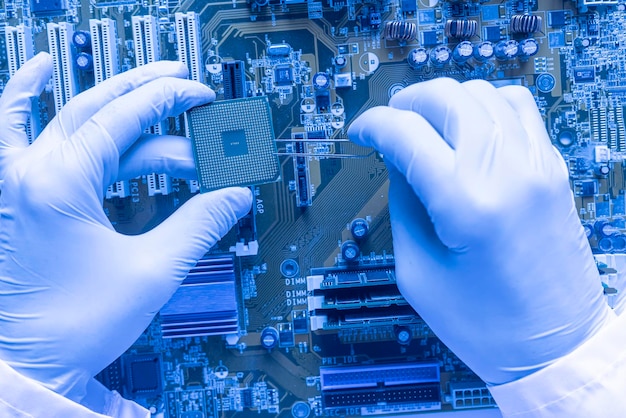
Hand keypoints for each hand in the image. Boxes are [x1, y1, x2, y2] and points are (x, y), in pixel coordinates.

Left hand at [0, 53, 251, 401]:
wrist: (23, 363)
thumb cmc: (71, 326)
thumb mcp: (149, 273)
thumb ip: (198, 224)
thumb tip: (234, 196)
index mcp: (59, 184)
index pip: (125, 118)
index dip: (171, 101)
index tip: (202, 96)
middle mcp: (28, 171)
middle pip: (95, 105)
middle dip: (145, 89)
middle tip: (184, 82)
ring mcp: (14, 181)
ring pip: (67, 119)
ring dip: (109, 98)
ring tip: (144, 84)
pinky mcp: (14, 196)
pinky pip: (14, 128)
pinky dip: (22, 96)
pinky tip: (33, 69)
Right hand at [348, 78, 614, 384]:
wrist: (556, 346)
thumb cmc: (487, 325)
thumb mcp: (419, 274)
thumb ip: (403, 207)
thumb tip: (398, 161)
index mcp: (466, 206)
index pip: (407, 134)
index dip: (374, 125)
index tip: (361, 132)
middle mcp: (507, 174)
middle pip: (448, 98)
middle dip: (407, 102)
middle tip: (390, 124)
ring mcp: (537, 167)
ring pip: (484, 93)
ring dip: (446, 100)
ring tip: (426, 124)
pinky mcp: (553, 171)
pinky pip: (520, 108)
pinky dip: (486, 104)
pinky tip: (469, 127)